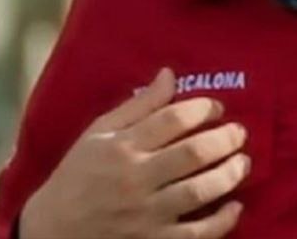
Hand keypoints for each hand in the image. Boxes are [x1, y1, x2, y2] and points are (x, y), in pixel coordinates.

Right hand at [20, 67, 250, 238]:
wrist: (53, 231)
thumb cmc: (77, 176)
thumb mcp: (98, 133)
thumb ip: (138, 105)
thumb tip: (170, 74)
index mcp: (120, 146)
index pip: (172, 119)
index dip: (203, 109)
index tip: (217, 109)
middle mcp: (135, 178)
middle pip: (193, 153)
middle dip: (225, 139)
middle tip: (239, 133)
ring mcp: (145, 214)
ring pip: (200, 191)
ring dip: (230, 174)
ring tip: (243, 163)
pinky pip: (197, 234)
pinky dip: (222, 221)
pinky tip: (235, 206)